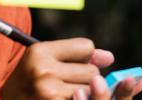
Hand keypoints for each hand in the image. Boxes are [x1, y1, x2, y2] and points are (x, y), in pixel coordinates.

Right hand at [1, 38, 141, 99]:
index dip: (85, 57)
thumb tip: (110, 58)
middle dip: (86, 79)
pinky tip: (66, 98)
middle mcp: (43, 70)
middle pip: (93, 72)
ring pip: (92, 91)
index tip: (76, 63)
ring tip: (65, 94)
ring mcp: (49, 92)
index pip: (86, 47)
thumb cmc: (31, 78)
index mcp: (40, 52)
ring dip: (85, 95)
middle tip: (67, 83)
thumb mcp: (46, 59)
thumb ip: (78, 54)